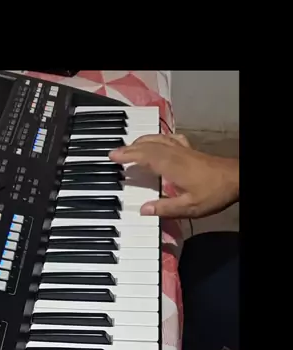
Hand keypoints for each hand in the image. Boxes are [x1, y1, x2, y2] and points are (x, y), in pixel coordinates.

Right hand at [109, 133, 238, 218]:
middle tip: (116, 152)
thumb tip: (143, 210)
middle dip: (130, 148)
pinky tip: (158, 141)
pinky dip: (160, 139)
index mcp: (171, 166)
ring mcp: (183, 150)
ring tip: (131, 146)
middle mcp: (175, 154)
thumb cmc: (213, 193)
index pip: (144, 156)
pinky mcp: (191, 150)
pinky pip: (170, 139)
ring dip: (142, 142)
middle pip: (148, 145)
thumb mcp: (189, 207)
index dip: (127, 155)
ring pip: (158, 140)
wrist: (236, 178)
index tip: (112, 156)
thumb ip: (164, 208)